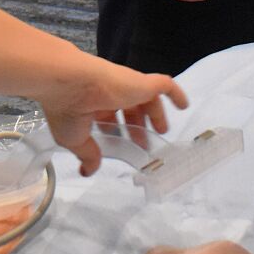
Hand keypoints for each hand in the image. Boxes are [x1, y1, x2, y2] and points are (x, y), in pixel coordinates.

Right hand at [39, 57, 187, 176]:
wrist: (70, 82)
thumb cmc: (68, 110)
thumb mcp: (75, 139)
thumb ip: (88, 155)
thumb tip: (88, 171)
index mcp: (92, 105)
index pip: (108, 117)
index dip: (116, 132)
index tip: (123, 145)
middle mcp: (110, 93)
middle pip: (129, 109)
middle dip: (137, 126)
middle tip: (145, 144)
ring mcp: (127, 86)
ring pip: (146, 99)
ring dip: (155, 115)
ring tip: (163, 130)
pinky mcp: (141, 83)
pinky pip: (165, 86)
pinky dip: (176, 94)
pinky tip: (185, 105)